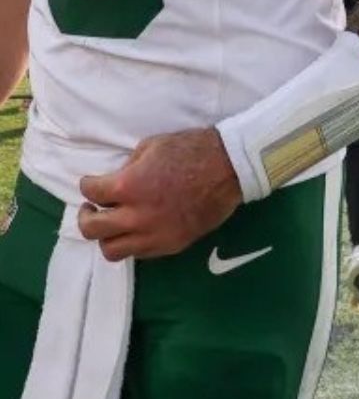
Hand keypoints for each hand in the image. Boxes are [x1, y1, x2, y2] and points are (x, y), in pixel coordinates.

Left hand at [77, 128, 242, 260]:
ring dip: (107, 236)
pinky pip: (140, 253)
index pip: (91, 192)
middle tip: (94, 208)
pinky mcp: (171, 244)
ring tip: (114, 225)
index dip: (88, 185)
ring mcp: (154, 234)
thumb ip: (130, 166)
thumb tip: (118, 178)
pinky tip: (139, 229)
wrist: (232, 167)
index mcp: (129, 186)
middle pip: (92, 228)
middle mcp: (136, 216)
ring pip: (112, 250)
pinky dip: (133, 242)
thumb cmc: (193, 149)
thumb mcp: (153, 145)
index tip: (92, 183)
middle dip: (87, 216)